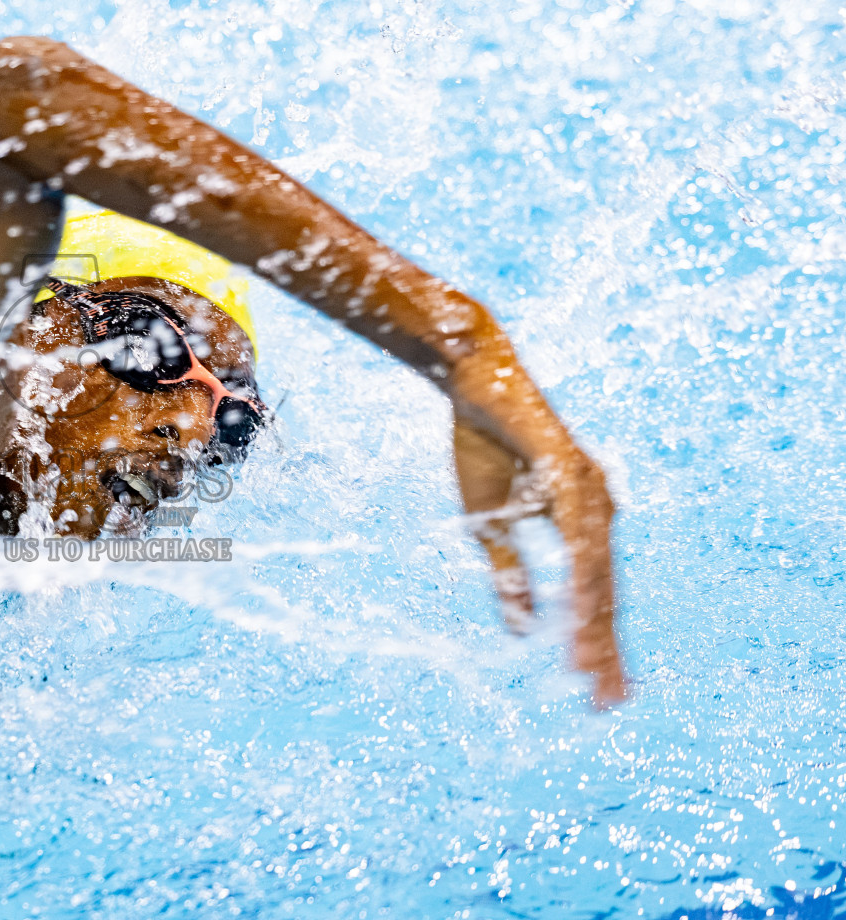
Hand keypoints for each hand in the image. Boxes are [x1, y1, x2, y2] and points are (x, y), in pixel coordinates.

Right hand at [452, 413, 626, 706]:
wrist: (475, 380)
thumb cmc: (483, 444)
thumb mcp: (491, 524)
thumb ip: (511, 575)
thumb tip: (523, 630)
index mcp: (580, 520)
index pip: (593, 593)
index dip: (592, 639)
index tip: (591, 685)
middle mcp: (597, 509)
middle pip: (606, 594)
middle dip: (605, 649)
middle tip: (607, 701)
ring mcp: (591, 491)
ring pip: (598, 574)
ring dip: (594, 625)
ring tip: (589, 669)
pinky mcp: (573, 475)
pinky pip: (580, 539)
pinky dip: (582, 578)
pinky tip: (581, 611)